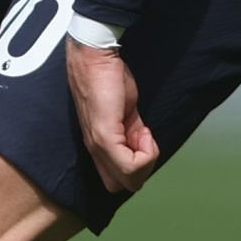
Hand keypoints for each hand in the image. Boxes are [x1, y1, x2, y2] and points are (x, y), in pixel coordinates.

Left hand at [65, 37, 159, 193]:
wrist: (95, 55)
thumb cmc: (109, 76)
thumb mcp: (125, 109)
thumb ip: (131, 130)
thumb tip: (142, 144)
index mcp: (99, 143)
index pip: (115, 178)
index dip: (136, 165)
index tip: (142, 137)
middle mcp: (94, 148)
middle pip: (119, 185)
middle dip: (141, 170)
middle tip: (145, 142)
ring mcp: (98, 144)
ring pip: (128, 180)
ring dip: (146, 161)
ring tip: (145, 133)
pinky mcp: (104, 136)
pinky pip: (129, 166)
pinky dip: (146, 153)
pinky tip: (145, 130)